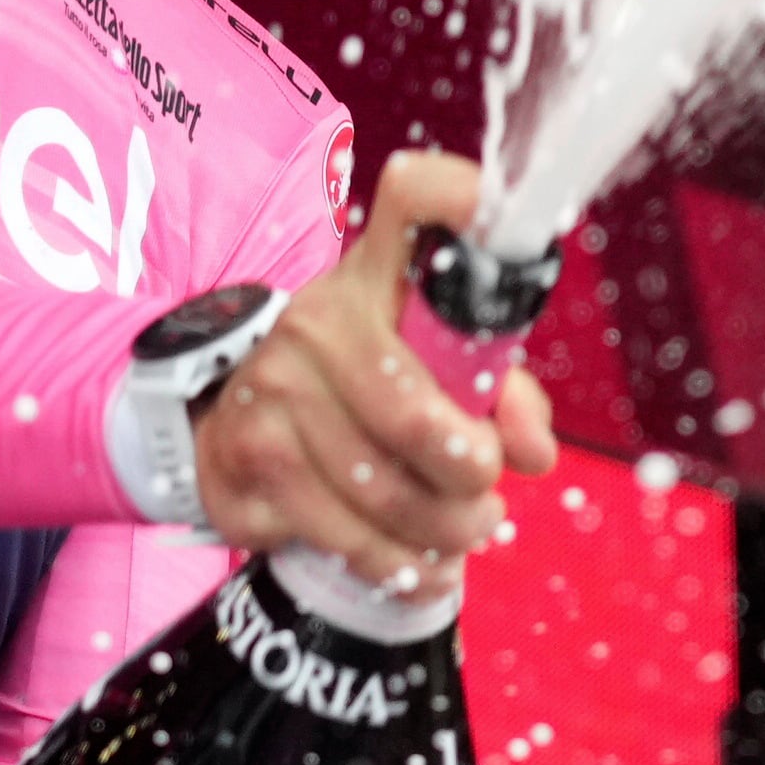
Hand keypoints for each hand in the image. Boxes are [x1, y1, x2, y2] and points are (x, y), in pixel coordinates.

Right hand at [189, 151, 559, 598]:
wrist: (232, 423)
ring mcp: (272, 386)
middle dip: (470, 477)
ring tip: (462, 536)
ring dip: (440, 533)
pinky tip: (418, 566)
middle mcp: (316, 319)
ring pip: (382, 490)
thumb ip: (497, 394)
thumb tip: (532, 452)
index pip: (414, 200)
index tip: (493, 219)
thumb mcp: (430, 368)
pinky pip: (340, 532)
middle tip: (489, 502)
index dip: (462, 199)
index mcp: (374, 275)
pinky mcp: (248, 456)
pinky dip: (394, 564)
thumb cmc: (360, 387)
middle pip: (417, 415)